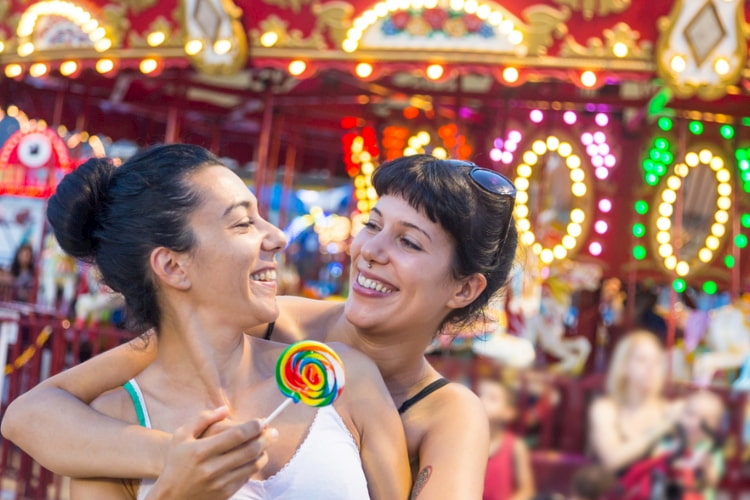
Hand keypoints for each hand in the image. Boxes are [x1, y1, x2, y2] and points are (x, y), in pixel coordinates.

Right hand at [145, 407, 276, 499]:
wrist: (171, 497)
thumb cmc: (176, 462)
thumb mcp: (181, 436)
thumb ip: (203, 419)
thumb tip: (225, 409)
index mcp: (200, 451)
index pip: (236, 436)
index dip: (253, 427)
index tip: (262, 420)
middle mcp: (211, 468)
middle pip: (249, 450)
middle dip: (265, 438)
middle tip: (273, 431)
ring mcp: (220, 483)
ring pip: (252, 465)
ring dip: (263, 452)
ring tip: (267, 443)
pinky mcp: (226, 493)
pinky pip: (247, 477)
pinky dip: (254, 465)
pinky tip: (254, 457)